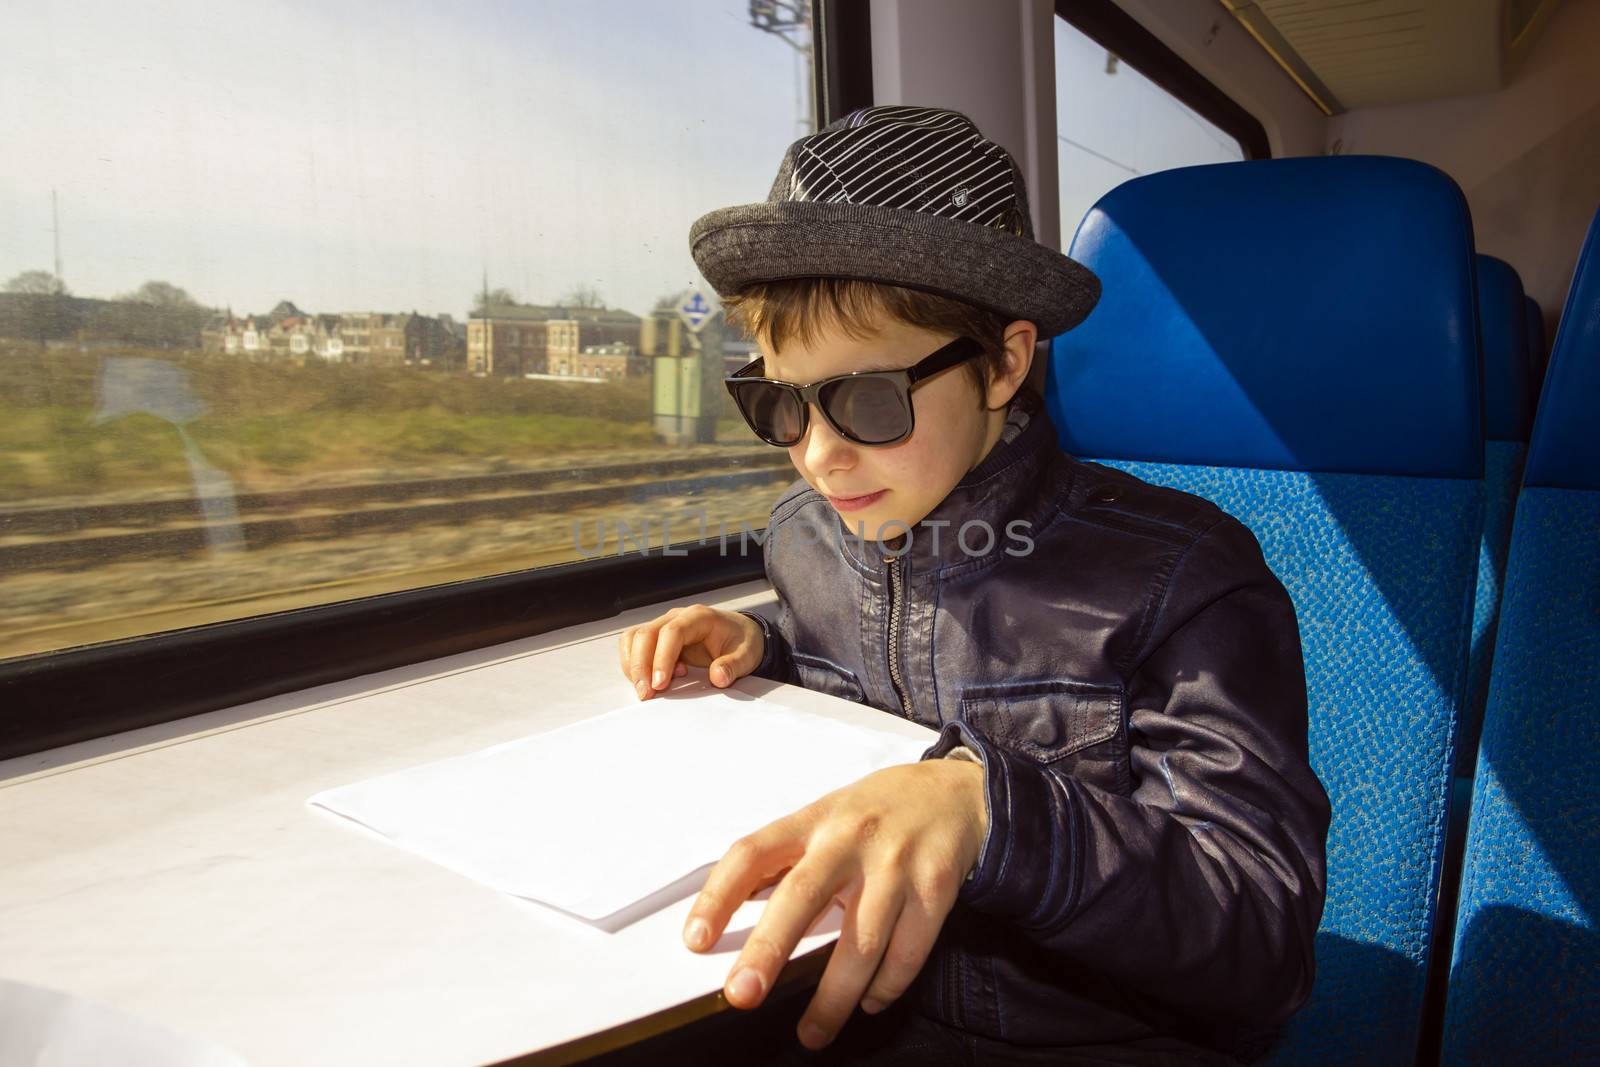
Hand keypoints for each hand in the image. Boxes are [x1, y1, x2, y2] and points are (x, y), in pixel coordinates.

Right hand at [618, 604, 764, 699]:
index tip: (660, 684)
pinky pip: (635, 645)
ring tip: (646, 690)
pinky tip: (649, 680)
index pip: (672, 632)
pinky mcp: (658, 637)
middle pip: (646, 634)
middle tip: (646, 694)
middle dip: (641, 666)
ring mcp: (665, 625)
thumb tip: (718, 677)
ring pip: (635, 638)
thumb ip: (733, 666)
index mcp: (699, 617)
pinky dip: (633, 664)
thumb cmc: (742, 642)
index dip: (662, 658)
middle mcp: (677, 617)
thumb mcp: (747, 655)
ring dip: (633, 665)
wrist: (740, 634)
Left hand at [682, 759, 987, 1050]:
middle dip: (768, 949)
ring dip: (833, 996)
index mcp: (814, 820)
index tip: (695, 938)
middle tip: (742, 994)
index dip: (719, 895)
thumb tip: (737, 907)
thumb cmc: (879, 812)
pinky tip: (869, 1002)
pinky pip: (907, 951)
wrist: (958, 793)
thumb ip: (788, 858)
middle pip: (802, 895)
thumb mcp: (828, 817)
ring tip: (813, 1031)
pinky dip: (885, 986)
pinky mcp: (936, 888)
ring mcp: (896, 864)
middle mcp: (850, 838)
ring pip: (861, 941)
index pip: (753, 852)